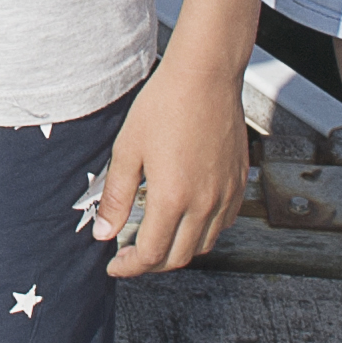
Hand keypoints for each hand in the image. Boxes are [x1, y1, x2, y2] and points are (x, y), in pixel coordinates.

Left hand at [96, 55, 252, 275]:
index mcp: (172, 197)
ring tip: (156, 237)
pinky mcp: (238, 183)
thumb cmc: (164, 105)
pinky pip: (223, 223)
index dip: (130, 266)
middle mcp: (204, 203)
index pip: (151, 254)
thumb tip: (103, 232)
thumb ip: (116, 197)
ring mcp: (226, 194)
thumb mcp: (127, 149)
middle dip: (151, 264)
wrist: (205, 76)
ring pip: (203, 244)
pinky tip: (185, 217)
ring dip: (178, 250)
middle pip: (179, 257)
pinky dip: (202, 231)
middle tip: (131, 255)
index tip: (114, 264)